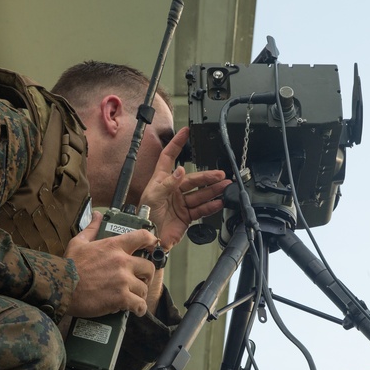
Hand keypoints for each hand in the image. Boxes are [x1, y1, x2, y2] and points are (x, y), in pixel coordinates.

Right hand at [63, 212, 157, 317]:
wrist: (60, 288)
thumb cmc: (68, 266)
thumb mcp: (78, 243)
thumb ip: (92, 229)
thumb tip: (97, 216)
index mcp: (114, 246)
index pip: (142, 237)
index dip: (151, 241)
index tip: (153, 246)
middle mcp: (122, 261)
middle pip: (149, 267)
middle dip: (146, 275)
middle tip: (140, 280)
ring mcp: (123, 280)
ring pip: (144, 288)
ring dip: (140, 294)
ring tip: (133, 297)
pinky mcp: (121, 298)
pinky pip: (139, 304)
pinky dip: (139, 308)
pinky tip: (135, 309)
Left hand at [141, 128, 230, 248]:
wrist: (150, 238)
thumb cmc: (145, 216)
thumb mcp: (153, 196)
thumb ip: (168, 183)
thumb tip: (180, 171)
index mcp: (161, 180)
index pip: (169, 156)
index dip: (177, 143)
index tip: (185, 132)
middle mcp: (172, 190)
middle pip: (193, 179)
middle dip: (207, 176)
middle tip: (220, 174)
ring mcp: (180, 203)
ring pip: (200, 194)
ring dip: (213, 190)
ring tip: (225, 186)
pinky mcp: (186, 216)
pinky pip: (201, 209)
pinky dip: (211, 206)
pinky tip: (219, 202)